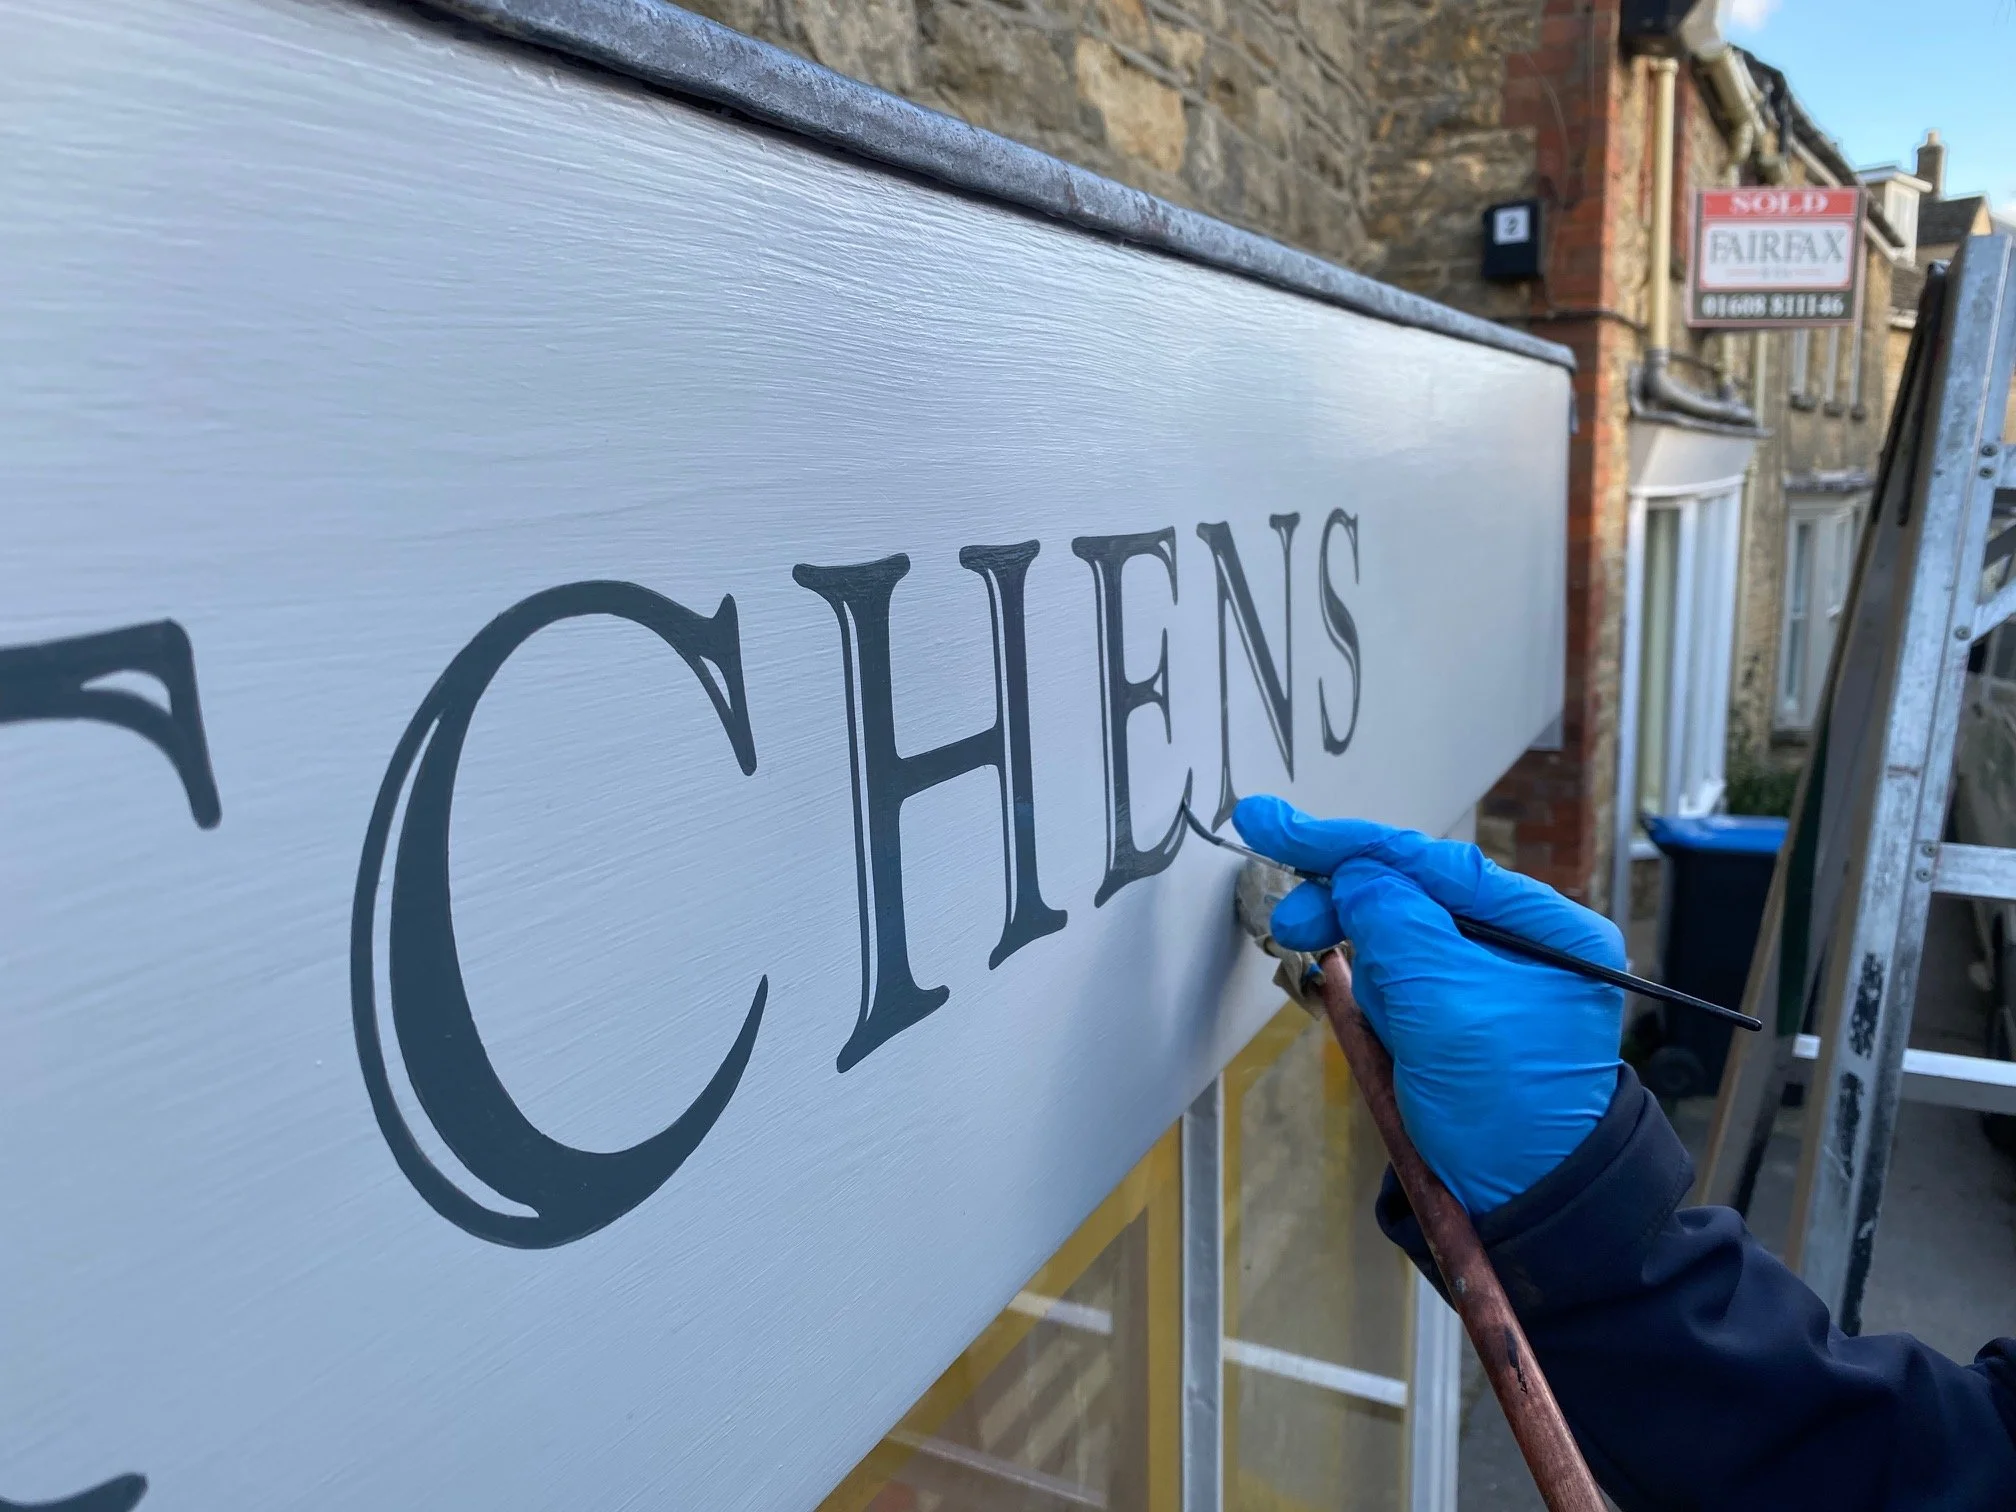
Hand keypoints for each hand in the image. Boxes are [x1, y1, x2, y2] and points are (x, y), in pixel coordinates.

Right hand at [1233, 795, 1625, 1213]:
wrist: (1523, 1208)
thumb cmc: (1506, 1113)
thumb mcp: (1444, 1006)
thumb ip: (1395, 923)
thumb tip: (1357, 876)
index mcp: (1550, 929)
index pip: (1435, 863)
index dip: (1348, 843)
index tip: (1271, 822)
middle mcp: (1524, 944)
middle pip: (1413, 894)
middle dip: (1350, 909)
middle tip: (1289, 922)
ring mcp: (1488, 982)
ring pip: (1397, 938)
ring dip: (1367, 965)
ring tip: (1377, 1021)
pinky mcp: (1455, 1018)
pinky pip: (1397, 982)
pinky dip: (1375, 995)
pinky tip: (1381, 1028)